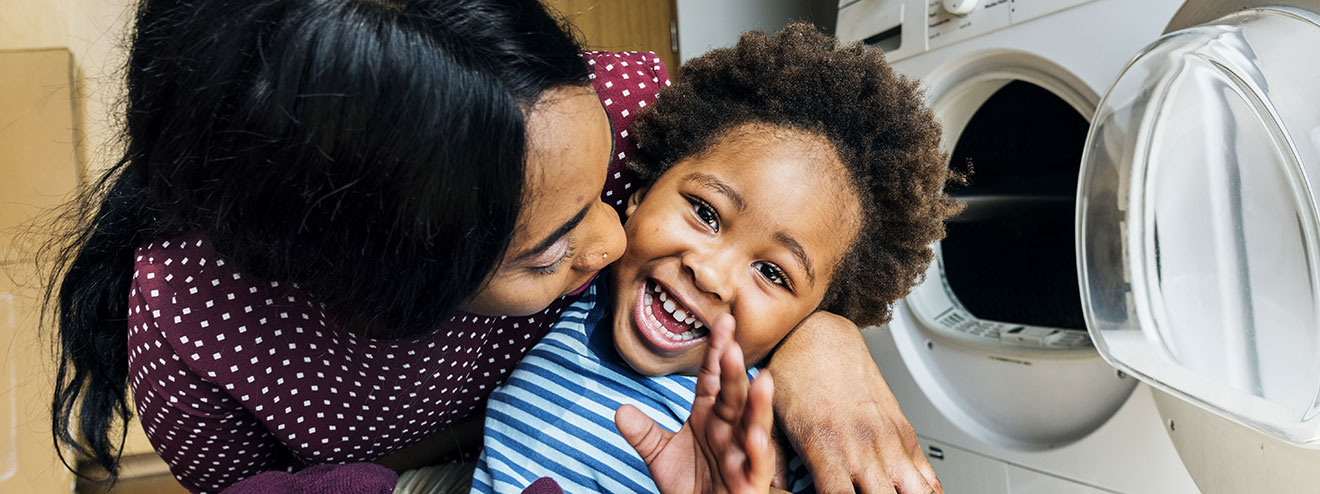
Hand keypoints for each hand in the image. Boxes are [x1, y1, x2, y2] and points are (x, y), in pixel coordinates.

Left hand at [615, 314, 775, 493]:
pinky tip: (756, 437)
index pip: (714, 378)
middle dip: (734, 373)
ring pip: (754, 424)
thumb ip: (644, 433)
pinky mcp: (751, 480)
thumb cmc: (692, 484)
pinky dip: (758, 451)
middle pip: (733, 396)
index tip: (723, 324)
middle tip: (731, 348)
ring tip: (761, 379)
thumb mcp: (661, 455)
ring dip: (758, 404)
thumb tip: (620, 411)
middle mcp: (730, 429)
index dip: (717, 352)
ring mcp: (743, 453)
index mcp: (711, 415)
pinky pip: (757, 464)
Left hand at [767, 311, 940, 493]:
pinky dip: (926, 491)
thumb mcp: (769, 419)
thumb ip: (772, 460)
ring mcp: (888, 439)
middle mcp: (861, 445)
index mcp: (825, 445)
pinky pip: (929, 475)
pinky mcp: (903, 432)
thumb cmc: (794, 374)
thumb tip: (767, 490)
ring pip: (915, 491)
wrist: (820, 336)